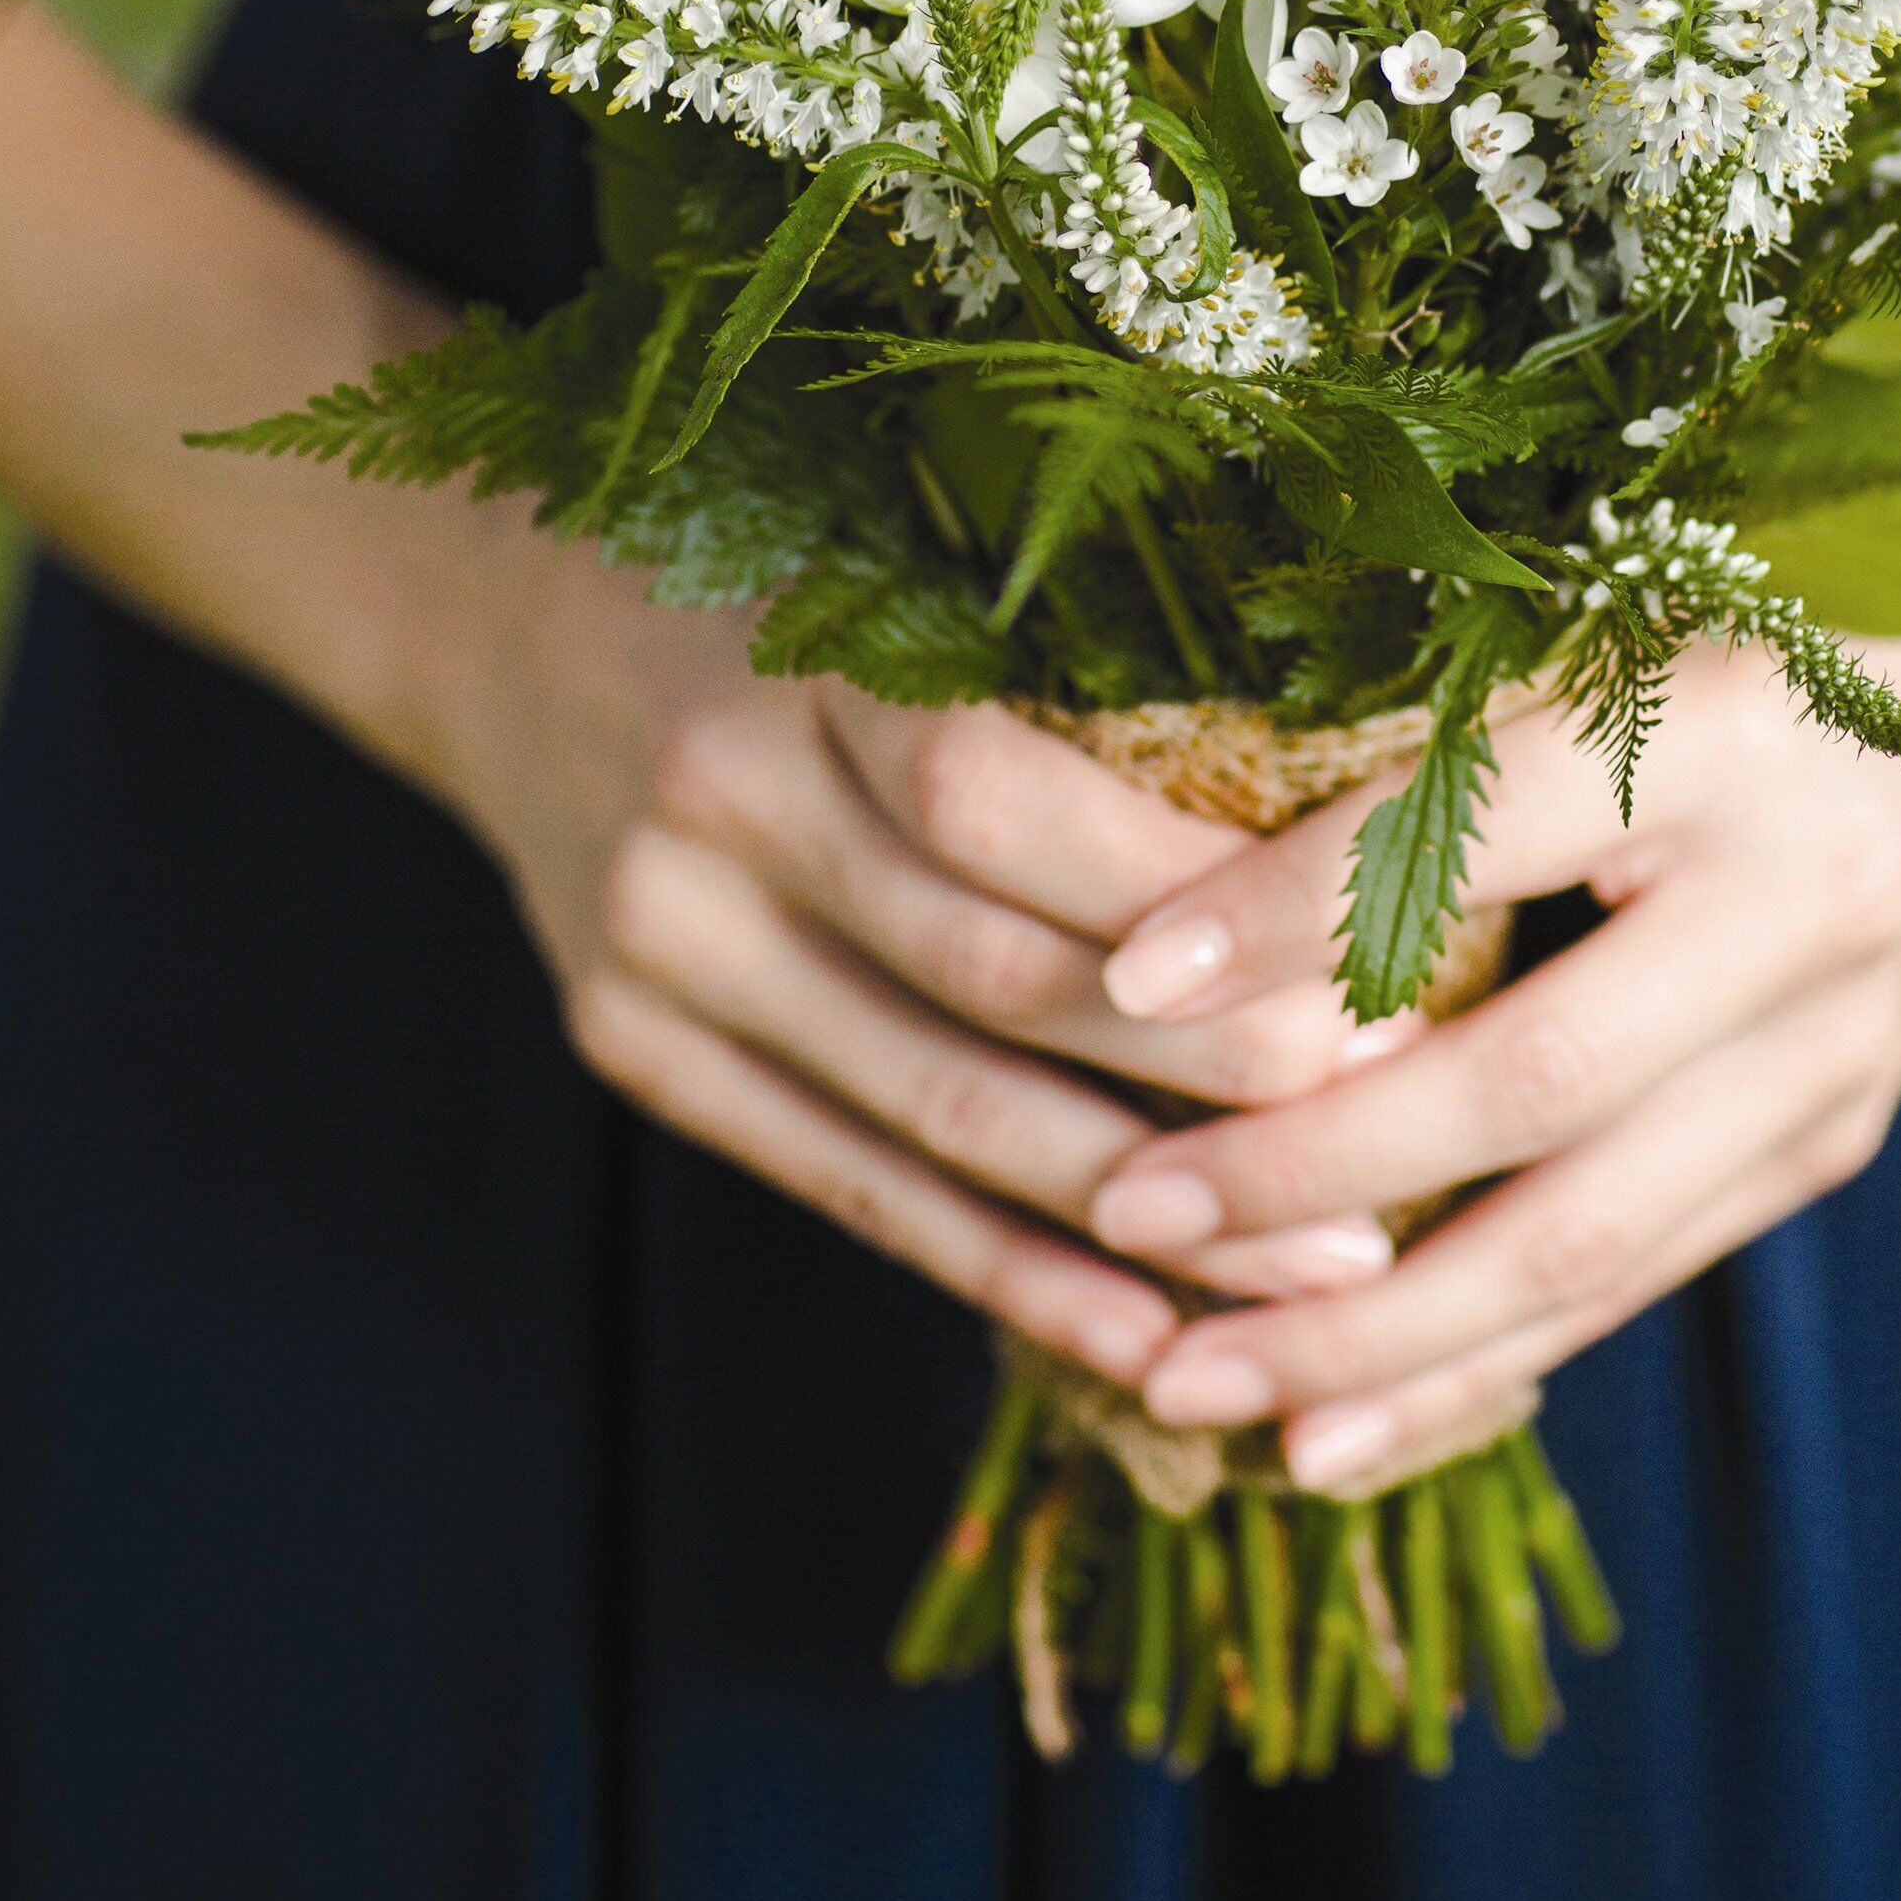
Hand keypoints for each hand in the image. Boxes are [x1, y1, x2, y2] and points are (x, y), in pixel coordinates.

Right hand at [400, 501, 1413, 1384]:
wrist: (501, 623)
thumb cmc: (785, 587)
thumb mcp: (902, 570)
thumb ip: (1072, 677)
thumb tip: (1342, 812)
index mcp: (804, 656)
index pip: (999, 795)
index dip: (1176, 897)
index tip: (1362, 963)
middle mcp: (715, 801)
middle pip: (986, 974)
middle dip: (1206, 1076)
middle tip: (1399, 1136)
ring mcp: (657, 940)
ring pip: (928, 1110)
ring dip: (1133, 1213)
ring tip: (1316, 1272)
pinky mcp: (633, 1045)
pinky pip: (845, 1184)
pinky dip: (999, 1268)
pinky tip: (1135, 1330)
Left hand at [1080, 608, 1900, 1487]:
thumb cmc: (1728, 613)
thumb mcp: (1595, 614)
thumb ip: (1429, 726)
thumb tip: (1177, 881)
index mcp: (1728, 722)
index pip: (1480, 829)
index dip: (1299, 913)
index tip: (1124, 973)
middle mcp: (1806, 893)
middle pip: (1535, 1081)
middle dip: (1309, 1174)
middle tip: (1129, 1214)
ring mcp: (1837, 1041)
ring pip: (1588, 1234)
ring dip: (1375, 1335)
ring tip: (1193, 1382)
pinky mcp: (1834, 1134)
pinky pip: (1636, 1276)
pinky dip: (1478, 1362)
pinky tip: (1336, 1427)